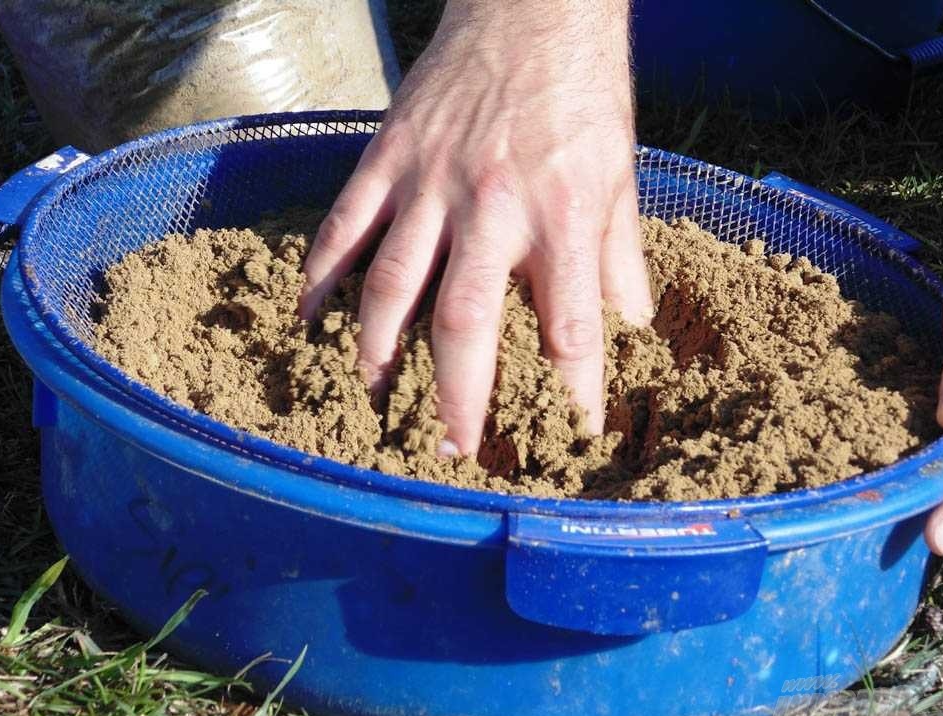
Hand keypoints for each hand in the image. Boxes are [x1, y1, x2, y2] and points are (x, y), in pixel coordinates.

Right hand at [298, 0, 652, 455]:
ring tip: (373, 393)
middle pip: (464, 322)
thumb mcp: (622, 174)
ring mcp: (431, 182)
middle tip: (451, 445)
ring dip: (377, 349)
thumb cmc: (583, 92)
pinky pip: (345, 225)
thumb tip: (632, 322)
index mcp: (563, 215)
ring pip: (391, 282)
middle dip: (457, 395)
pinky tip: (311, 316)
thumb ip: (622, 255)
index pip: (569, 325)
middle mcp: (494, 207)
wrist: (534, 6)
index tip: (571, 432)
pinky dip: (322, 275)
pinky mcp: (389, 157)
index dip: (573, 388)